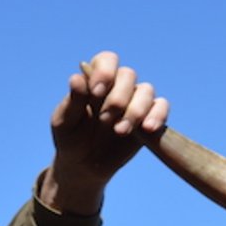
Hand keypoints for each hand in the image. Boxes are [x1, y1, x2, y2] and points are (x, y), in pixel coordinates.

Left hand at [40, 51, 168, 213]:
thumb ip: (72, 101)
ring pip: (147, 90)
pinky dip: (157, 115)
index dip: (105, 72)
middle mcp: (118, 85)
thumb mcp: (64, 122)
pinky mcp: (150, 118)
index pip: (107, 60)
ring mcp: (136, 101)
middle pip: (128, 75)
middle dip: (118, 98)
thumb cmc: (71, 139)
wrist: (85, 166)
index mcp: (96, 79)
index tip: (96, 93)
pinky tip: (147, 128)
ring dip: (135, 110)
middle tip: (104, 120)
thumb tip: (78, 79)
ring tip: (120, 131)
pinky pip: (162, 107)